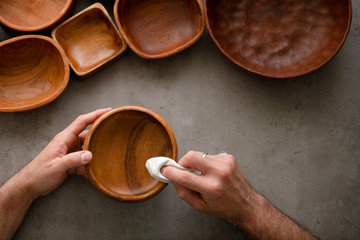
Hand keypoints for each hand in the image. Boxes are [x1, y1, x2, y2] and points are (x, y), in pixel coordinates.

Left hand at [20, 108, 110, 198]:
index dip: (95, 114)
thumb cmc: (38, 174)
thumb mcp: (56, 167)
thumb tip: (90, 154)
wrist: (29, 185)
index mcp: (64, 138)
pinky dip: (91, 165)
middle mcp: (68, 143)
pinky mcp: (71, 162)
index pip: (82, 122)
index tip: (108, 110)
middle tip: (115, 131)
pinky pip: (85, 161)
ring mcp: (70, 152)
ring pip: (88, 148)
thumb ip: (72, 160)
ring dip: (97, 151)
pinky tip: (97, 171)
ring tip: (109, 153)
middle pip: (88, 134)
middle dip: (101, 133)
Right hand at [162, 151, 317, 238]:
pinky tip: (212, 172)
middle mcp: (219, 173)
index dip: (171, 171)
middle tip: (183, 170)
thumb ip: (183, 192)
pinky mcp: (228, 158)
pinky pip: (209, 155)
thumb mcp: (200, 206)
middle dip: (183, 162)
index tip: (164, 169)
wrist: (246, 203)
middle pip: (191, 156)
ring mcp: (225, 163)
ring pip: (199, 154)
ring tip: (202, 174)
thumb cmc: (224, 206)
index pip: (185, 175)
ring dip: (196, 163)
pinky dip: (206, 162)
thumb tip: (173, 178)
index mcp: (211, 187)